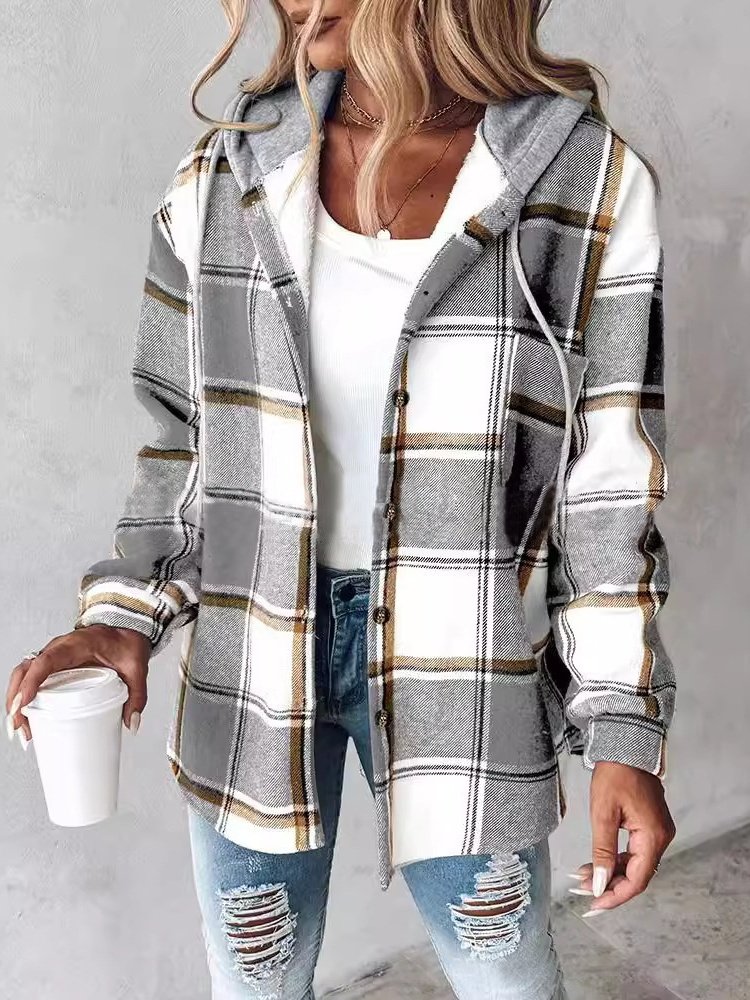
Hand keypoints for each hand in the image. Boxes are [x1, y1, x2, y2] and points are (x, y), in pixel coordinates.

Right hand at [5, 625, 151, 744]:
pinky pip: (31, 678)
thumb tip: (132, 723)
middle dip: (16, 699)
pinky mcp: (54, 666)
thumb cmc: (126, 643)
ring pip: (23, 675)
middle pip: (24, 670)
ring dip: (16, 701)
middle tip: (20, 727)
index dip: (31, 682)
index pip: (45, 661)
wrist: (127, 629)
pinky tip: (27, 719)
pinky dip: (23, 698)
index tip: (25, 703)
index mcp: (75, 645)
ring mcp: (53, 657)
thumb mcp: (136, 668)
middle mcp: (58, 649)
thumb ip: (137, 695)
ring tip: (22, 729)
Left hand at [572, 761, 675, 913]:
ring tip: (581, 877)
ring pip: (633, 864)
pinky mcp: (648, 825)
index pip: (637, 880)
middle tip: (581, 890)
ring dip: (608, 872)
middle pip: (636, 874)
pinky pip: (633, 851)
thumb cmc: (615, 774)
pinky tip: (594, 863)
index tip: (594, 905)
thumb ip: (602, 851)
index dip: (615, 895)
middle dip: (608, 884)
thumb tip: (598, 884)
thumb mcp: (603, 813)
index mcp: (653, 836)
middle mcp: (660, 837)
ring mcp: (656, 831)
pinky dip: (614, 858)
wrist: (626, 746)